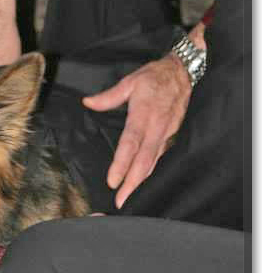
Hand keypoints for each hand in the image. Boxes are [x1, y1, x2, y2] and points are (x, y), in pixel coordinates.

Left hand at [83, 53, 191, 208]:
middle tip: (121, 201)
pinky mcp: (172, 136)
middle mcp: (157, 127)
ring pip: (153, 162)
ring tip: (129, 197)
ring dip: (141, 181)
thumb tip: (88, 102)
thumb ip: (109, 96)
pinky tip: (141, 183)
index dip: (122, 164)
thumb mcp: (130, 81)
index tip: (112, 181)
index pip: (130, 143)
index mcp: (144, 114)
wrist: (184, 72)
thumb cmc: (155, 77)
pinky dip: (150, 172)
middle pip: (144, 160)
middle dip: (133, 183)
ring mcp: (167, 133)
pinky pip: (159, 157)